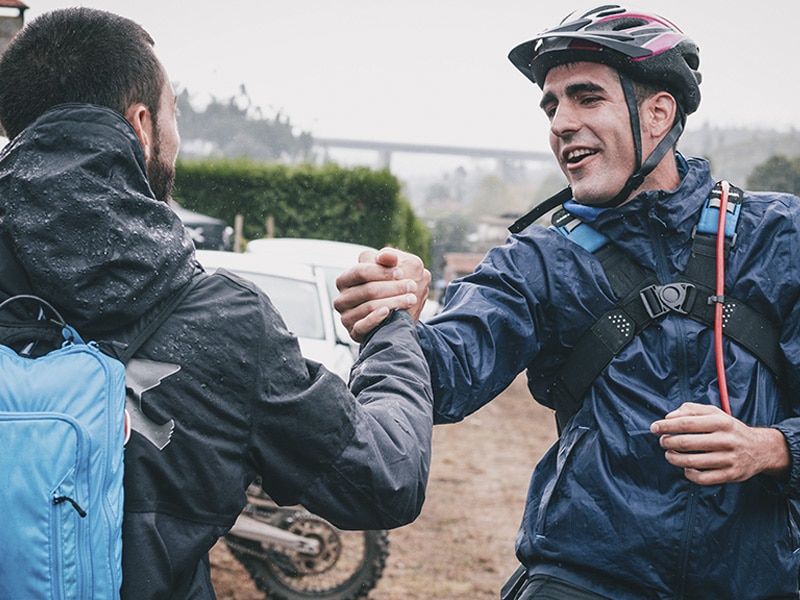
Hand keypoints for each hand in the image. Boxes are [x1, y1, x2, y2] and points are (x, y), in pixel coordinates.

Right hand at [334, 248, 430, 342]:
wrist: (393, 319)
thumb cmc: (389, 289)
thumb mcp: (391, 271)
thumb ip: (389, 260)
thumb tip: (386, 256)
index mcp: (345, 280)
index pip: (360, 272)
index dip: (381, 271)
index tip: (401, 273)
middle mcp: (342, 298)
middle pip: (368, 290)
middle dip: (393, 287)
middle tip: (412, 286)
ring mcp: (346, 317)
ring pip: (369, 307)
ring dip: (393, 302)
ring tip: (411, 299)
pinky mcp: (354, 332)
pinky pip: (362, 326)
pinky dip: (375, 319)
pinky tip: (388, 312)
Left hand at [650, 402, 789, 484]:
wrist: (760, 449)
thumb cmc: (729, 429)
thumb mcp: (715, 413)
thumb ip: (691, 409)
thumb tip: (668, 417)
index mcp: (720, 422)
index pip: (686, 423)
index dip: (666, 426)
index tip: (654, 428)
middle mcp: (726, 440)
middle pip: (686, 443)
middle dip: (668, 442)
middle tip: (663, 442)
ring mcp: (729, 459)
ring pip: (692, 462)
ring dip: (674, 458)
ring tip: (669, 454)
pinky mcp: (731, 475)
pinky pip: (703, 478)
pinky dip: (689, 474)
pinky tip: (686, 468)